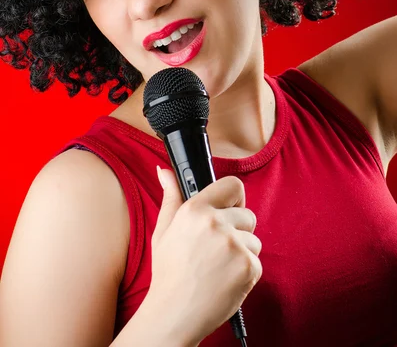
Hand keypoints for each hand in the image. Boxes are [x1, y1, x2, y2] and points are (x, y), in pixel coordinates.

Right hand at [147, 168, 261, 344]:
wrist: (174, 314)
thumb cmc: (168, 272)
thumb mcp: (163, 231)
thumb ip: (171, 197)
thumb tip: (165, 172)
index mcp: (195, 210)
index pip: (233, 186)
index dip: (234, 197)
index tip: (230, 207)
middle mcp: (216, 223)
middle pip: (247, 215)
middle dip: (237, 229)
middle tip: (216, 248)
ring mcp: (234, 245)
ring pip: (253, 240)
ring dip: (242, 252)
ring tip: (218, 267)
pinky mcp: (248, 267)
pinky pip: (256, 261)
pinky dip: (245, 271)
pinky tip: (225, 279)